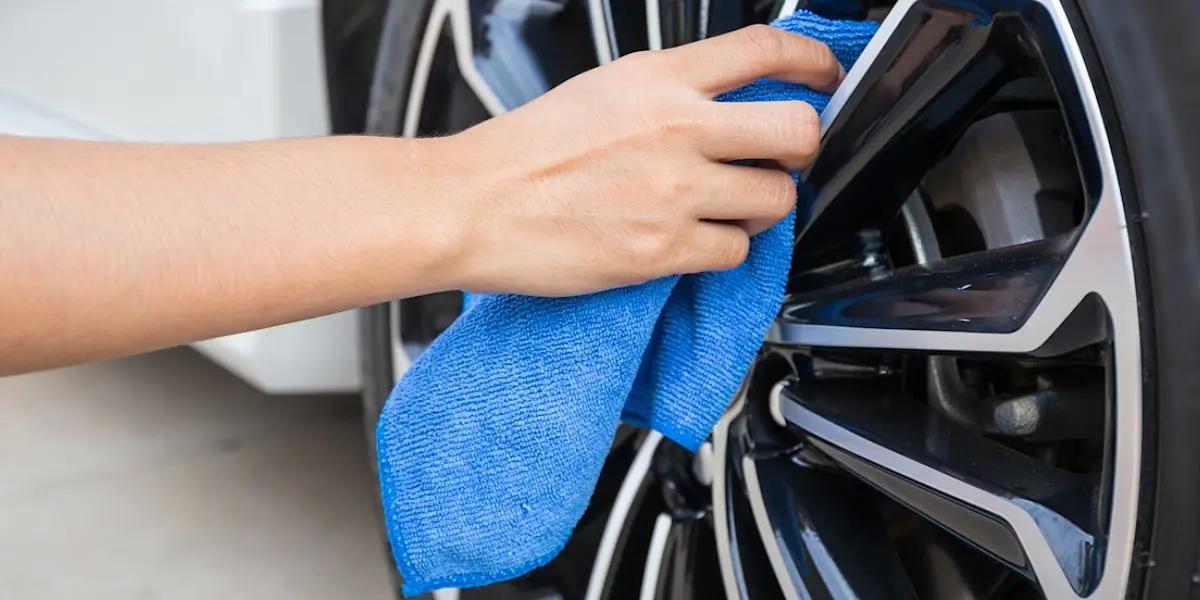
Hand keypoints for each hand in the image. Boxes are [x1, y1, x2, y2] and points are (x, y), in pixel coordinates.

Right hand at [443, 25, 843, 296]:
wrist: (473, 205)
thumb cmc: (524, 153)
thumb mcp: (602, 91)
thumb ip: (668, 92)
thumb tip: (723, 103)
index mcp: (659, 78)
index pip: (766, 49)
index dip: (814, 61)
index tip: (824, 77)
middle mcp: (677, 127)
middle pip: (797, 128)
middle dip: (804, 146)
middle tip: (786, 157)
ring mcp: (674, 190)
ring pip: (776, 199)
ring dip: (762, 206)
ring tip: (727, 207)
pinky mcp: (663, 248)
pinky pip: (736, 250)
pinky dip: (724, 248)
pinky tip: (692, 239)